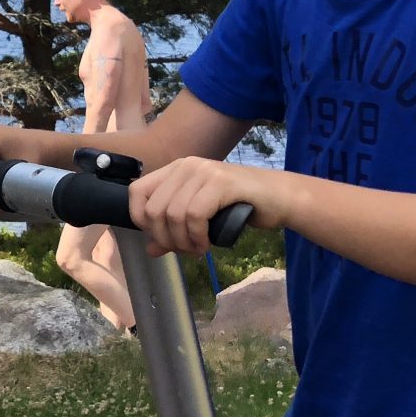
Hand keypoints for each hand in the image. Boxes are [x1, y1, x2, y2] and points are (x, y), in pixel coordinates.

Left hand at [128, 157, 283, 255]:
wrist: (279, 197)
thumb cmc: (239, 207)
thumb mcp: (200, 219)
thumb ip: (173, 231)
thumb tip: (150, 249)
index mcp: (175, 169)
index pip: (136, 192)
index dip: (141, 221)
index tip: (162, 238)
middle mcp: (186, 166)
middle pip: (153, 210)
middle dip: (165, 239)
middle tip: (185, 250)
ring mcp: (204, 171)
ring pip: (173, 215)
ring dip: (183, 242)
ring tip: (198, 249)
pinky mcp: (221, 182)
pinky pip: (195, 215)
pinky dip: (197, 237)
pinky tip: (207, 244)